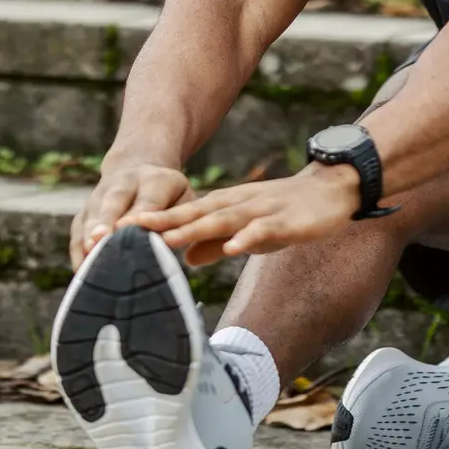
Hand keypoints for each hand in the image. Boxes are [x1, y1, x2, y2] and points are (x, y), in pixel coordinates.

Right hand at [69, 163, 192, 266]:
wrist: (140, 170)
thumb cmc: (169, 196)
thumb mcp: (184, 199)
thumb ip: (179, 220)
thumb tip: (170, 245)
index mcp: (154, 181)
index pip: (147, 201)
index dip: (138, 216)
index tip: (129, 229)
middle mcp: (122, 184)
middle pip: (112, 203)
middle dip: (106, 221)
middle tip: (100, 239)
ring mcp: (99, 195)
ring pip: (91, 215)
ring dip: (87, 236)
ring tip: (86, 256)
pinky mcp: (85, 210)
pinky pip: (77, 229)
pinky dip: (77, 249)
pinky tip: (80, 269)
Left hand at [138, 164, 363, 265]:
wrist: (332, 189)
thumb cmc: (285, 212)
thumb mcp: (244, 229)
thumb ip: (215, 243)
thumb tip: (184, 259)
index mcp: (224, 207)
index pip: (181, 215)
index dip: (151, 224)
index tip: (117, 233)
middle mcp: (236, 205)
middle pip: (194, 214)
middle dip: (161, 222)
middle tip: (126, 231)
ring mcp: (261, 212)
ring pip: (223, 220)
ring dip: (194, 229)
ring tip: (166, 239)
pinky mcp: (286, 221)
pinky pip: (265, 230)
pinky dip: (247, 238)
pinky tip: (232, 247)